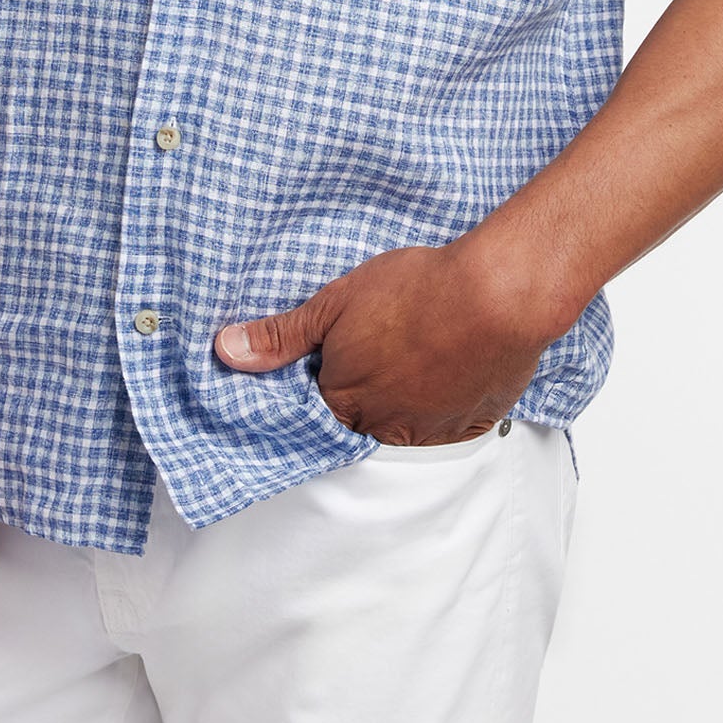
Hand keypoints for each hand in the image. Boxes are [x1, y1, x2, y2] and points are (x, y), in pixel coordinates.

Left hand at [213, 238, 556, 444]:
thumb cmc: (414, 291)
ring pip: (403, 425)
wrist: (497, 295)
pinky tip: (446, 370)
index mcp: (343, 399)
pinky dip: (441, 404)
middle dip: (363, 392)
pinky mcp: (470, 426)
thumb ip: (283, 335)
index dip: (324, 379)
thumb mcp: (336, 301)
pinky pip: (445, 426)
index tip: (335, 358)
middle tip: (380, 352)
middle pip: (360, 420)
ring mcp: (430, 431)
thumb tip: (225, 351)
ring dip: (402, 401)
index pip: (317, 408)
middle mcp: (382, 427)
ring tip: (413, 358)